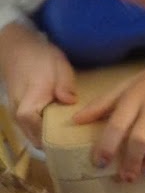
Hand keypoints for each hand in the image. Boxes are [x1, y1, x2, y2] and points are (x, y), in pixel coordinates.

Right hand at [0, 26, 76, 146]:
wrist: (17, 47)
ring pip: (33, 137)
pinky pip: (31, 130)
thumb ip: (64, 85)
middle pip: (36, 140)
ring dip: (49, 139)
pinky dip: (44, 133)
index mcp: (29, 104)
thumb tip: (70, 101)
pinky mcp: (19, 114)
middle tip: (79, 143)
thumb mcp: (58, 64)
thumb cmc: (39, 56)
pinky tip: (61, 128)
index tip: (76, 142)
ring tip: (72, 138)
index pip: (38, 132)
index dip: (56, 140)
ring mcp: (16, 115)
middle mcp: (18, 114)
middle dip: (55, 145)